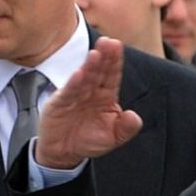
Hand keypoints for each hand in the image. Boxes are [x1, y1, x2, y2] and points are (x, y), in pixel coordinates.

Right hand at [35, 37, 142, 168]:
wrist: (64, 153)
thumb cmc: (89, 140)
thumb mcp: (112, 138)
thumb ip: (126, 129)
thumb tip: (135, 117)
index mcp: (106, 96)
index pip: (112, 75)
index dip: (115, 61)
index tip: (118, 46)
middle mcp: (91, 91)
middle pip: (99, 71)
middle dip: (104, 56)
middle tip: (108, 42)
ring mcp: (75, 96)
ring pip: (84, 78)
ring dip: (90, 66)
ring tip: (96, 53)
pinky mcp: (60, 104)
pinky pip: (68, 92)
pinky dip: (73, 83)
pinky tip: (79, 74)